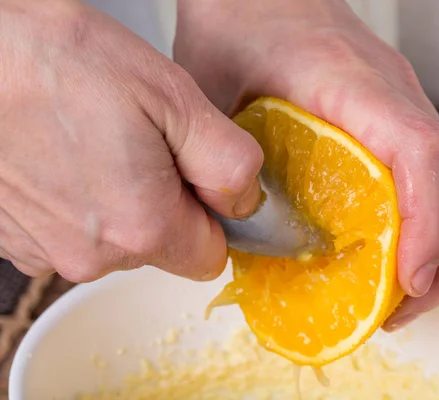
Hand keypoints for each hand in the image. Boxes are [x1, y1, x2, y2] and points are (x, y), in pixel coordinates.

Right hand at [0, 0, 262, 281]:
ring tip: (95, 141)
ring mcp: (46, 251)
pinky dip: (78, 202)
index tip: (197, 178)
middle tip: (141, 142)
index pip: (209, 257)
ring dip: (119, 200)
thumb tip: (245, 202)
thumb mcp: (174, 98)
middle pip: (162, 248)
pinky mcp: (15, 239)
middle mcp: (92, 254)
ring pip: (116, 241)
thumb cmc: (60, 61)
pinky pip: (74, 233)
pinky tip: (62, 156)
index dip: (212, 217)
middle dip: (167, 204)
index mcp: (142, 225)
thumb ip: (228, 163)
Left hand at [174, 0, 438, 328]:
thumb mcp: (210, 87)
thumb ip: (221, 158)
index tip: (407, 280)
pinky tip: (394, 252)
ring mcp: (402, 106)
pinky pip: (433, 176)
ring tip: (403, 296)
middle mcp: (394, 95)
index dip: (425, 223)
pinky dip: (427, 223)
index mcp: (352, 84)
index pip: (418, 152)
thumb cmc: (237, 21)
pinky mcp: (394, 119)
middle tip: (400, 311)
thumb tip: (237, 233)